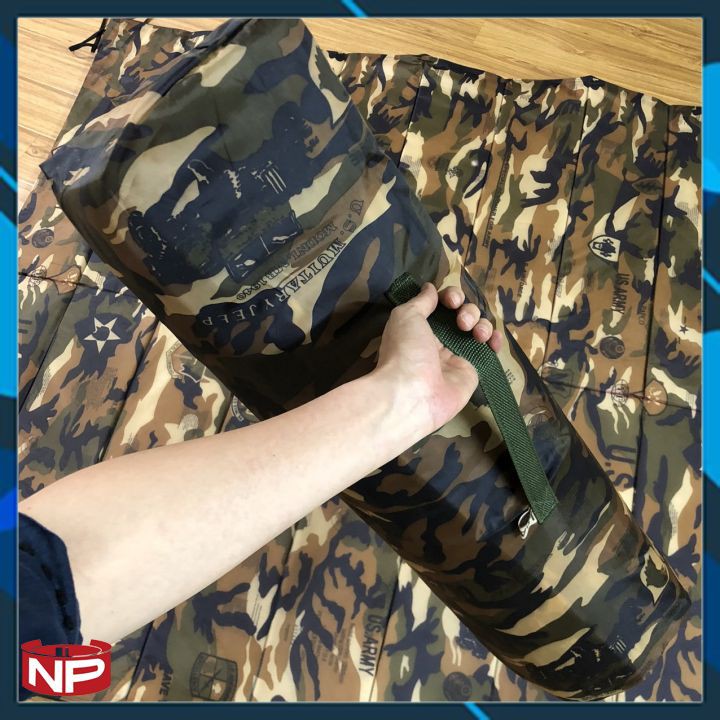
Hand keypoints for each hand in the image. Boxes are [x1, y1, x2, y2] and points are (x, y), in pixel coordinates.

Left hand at [372, 283, 502, 435]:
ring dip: (481, 323)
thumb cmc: (405, 351)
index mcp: (422, 326)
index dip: (451, 296)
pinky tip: (492, 340)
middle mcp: (440, 339)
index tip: (451, 300)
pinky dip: (495, 341)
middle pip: (464, 314)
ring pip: (478, 329)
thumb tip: (430, 288)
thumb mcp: (406, 316)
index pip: (443, 304)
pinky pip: (489, 351)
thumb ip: (421, 301)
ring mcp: (457, 355)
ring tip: (474, 333)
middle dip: (468, 310)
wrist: (413, 394)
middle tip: (461, 322)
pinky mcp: (473, 371)